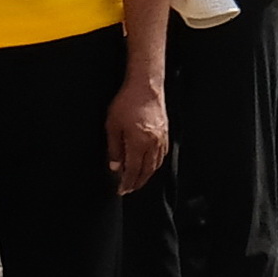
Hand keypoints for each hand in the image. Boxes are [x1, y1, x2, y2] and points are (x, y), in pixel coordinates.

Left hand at [105, 73, 172, 190]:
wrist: (146, 86)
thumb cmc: (127, 102)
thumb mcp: (112, 126)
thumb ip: (113, 149)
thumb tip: (115, 166)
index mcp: (139, 143)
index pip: (133, 170)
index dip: (127, 182)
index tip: (122, 190)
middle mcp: (153, 144)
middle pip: (147, 170)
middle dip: (137, 182)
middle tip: (129, 189)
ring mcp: (161, 138)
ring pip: (156, 164)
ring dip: (147, 174)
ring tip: (138, 179)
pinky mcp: (165, 132)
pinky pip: (162, 154)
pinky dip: (155, 163)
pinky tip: (150, 164)